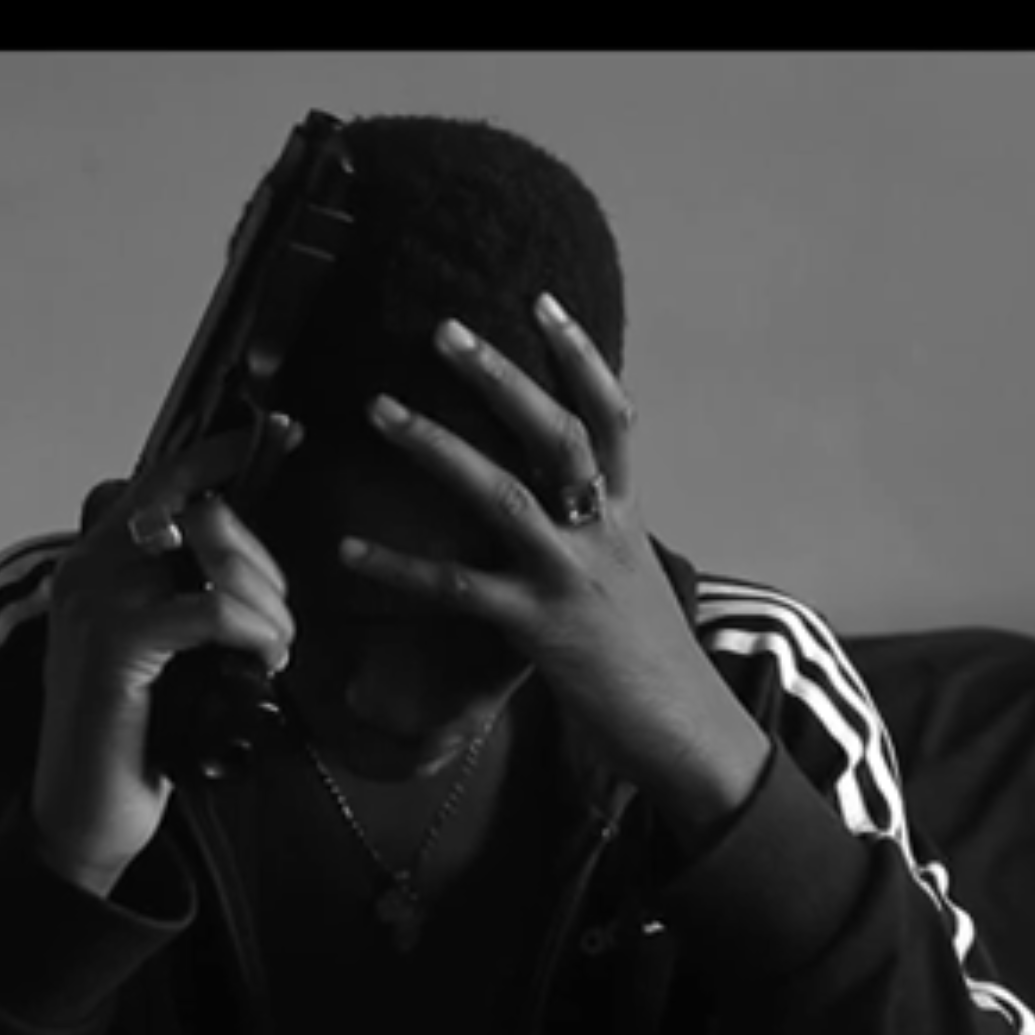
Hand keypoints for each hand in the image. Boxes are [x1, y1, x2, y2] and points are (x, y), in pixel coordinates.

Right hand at [33, 417, 305, 897]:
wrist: (84, 815)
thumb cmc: (132, 736)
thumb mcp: (156, 651)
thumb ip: (178, 595)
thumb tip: (241, 557)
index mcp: (92, 560)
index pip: (162, 477)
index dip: (222, 452)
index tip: (283, 433)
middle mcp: (86, 567)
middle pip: (196, 506)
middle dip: (259, 554)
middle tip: (278, 612)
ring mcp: (95, 603)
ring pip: (210, 553)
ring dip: (266, 600)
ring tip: (275, 646)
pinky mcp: (118, 645)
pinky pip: (212, 609)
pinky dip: (257, 629)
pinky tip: (269, 658)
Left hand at [339, 294, 771, 829]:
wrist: (686, 732)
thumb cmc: (649, 659)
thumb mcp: (631, 577)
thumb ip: (593, 531)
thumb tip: (560, 499)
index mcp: (625, 515)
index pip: (612, 417)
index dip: (579, 357)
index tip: (541, 301)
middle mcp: (603, 532)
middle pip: (558, 434)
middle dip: (502, 377)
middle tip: (443, 329)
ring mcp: (571, 577)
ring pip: (502, 495)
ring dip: (437, 445)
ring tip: (380, 408)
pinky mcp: (539, 628)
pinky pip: (459, 588)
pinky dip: (400, 567)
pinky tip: (348, 549)